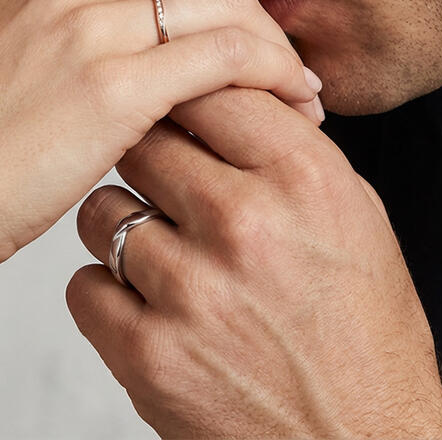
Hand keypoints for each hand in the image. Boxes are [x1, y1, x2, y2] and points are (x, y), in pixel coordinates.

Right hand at [0, 0, 321, 292]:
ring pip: (224, 5)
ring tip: (296, 93)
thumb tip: (158, 51)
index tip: (249, 45)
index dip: (219, 3)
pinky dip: (269, 73)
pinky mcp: (108, 80)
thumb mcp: (18, 62)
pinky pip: (223, 54)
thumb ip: (81, 36)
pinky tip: (288, 106)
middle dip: (257, 19)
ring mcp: (85, 21)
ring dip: (272, 46)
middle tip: (288, 69)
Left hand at [67, 88, 441, 438]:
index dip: (179, 90)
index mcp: (302, 178)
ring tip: (161, 254)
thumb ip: (281, 145)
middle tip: (161, 183)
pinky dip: (106, 291)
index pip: (208, 86)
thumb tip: (211, 90)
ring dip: (120, 227)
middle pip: (142, 141)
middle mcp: (245, 225)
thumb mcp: (349, 213)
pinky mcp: (148, 354)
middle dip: (146, 157)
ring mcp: (191, 291)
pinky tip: (146, 305)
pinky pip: (83, 284)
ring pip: (100, 211)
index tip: (168, 102)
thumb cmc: (358, 329)